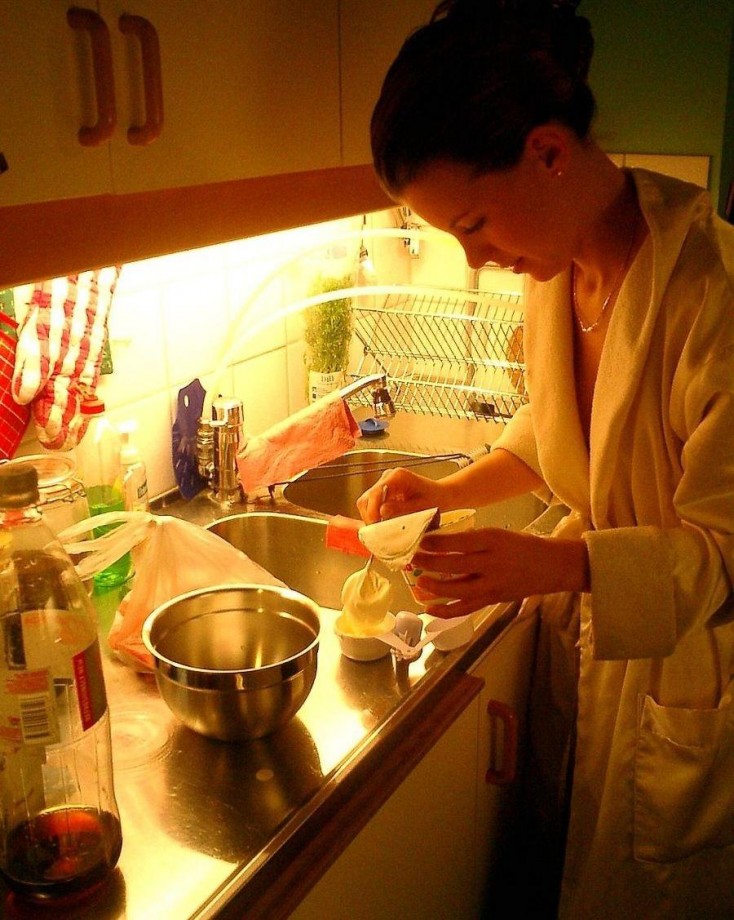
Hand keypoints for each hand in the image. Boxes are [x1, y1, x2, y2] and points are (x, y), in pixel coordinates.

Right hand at [356, 467, 445, 522]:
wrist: (440, 494)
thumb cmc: (434, 499)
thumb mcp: (421, 506)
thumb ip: (401, 508)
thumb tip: (382, 512)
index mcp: (398, 476)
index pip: (376, 493)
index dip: (372, 511)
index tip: (375, 527)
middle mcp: (388, 476)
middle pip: (367, 497)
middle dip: (369, 516)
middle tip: (376, 533)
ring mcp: (384, 482)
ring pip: (366, 501)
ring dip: (370, 517)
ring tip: (379, 530)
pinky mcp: (382, 490)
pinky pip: (371, 503)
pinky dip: (373, 515)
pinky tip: (382, 524)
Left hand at [412, 527, 589, 617]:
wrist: (552, 566)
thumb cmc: (521, 546)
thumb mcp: (497, 534)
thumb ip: (471, 540)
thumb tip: (437, 544)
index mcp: (492, 540)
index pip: (457, 542)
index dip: (434, 543)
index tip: (418, 540)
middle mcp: (492, 563)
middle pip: (452, 566)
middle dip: (427, 563)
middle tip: (411, 559)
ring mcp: (492, 585)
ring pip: (456, 590)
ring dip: (432, 588)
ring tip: (417, 583)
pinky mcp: (493, 600)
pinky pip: (465, 609)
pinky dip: (445, 611)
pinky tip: (428, 608)